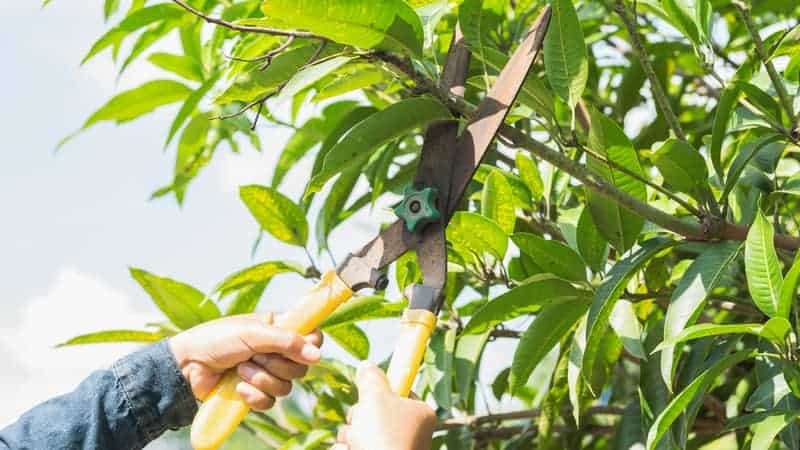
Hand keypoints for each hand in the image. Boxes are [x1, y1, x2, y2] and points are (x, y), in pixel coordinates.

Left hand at [169, 313, 321, 410]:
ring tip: (240, 370)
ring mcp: (266, 374)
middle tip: (255, 356)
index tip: (299, 348)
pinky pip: (270, 402)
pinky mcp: (255, 394)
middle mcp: (276, 352)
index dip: (311, 345)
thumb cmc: (216, 340)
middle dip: (276, 365)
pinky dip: (253, 396)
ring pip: (286, 387)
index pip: (311, 337)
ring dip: (261, 379)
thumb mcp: (253, 334)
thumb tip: (318, 356)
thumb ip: (287, 342)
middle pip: (301, 366)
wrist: (186, 367)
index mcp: (278, 329)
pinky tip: (238, 388)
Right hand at [333, 361, 435, 449]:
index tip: (370, 395)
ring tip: (355, 445)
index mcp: (419, 412)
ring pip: (359, 431)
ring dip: (349, 436)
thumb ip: (371, 378)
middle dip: (358, 418)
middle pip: (373, 411)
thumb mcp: (376, 398)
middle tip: (362, 425)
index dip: (379, 391)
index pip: (397, 390)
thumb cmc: (385, 439)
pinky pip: (353, 448)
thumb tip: (367, 366)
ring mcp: (392, 449)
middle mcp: (408, 432)